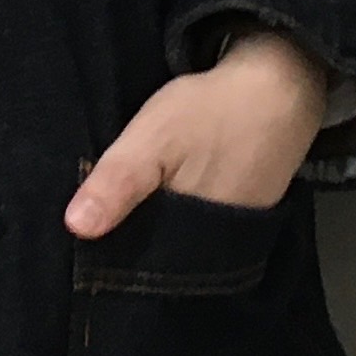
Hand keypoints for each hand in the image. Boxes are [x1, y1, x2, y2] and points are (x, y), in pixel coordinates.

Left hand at [65, 31, 332, 240]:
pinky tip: (164, 198)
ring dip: (155, 232)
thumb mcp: (153, 139)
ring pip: (181, 244)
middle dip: (131, 245)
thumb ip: (118, 182)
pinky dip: (180, 217)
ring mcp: (235, 232)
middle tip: (98, 222)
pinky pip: (202, 227)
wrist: (280, 85)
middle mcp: (217, 248)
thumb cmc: (211, 113)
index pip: (141, 271)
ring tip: (125, 211)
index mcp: (192, 240)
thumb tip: (76, 228)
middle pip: (161, 258)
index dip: (111, 260)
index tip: (84, 247)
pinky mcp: (245, 213)